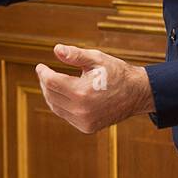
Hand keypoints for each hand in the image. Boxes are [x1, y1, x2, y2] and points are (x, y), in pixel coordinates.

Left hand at [35, 44, 156, 134]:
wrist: (137, 94)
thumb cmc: (116, 73)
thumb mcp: (96, 59)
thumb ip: (75, 55)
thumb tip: (56, 49)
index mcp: (82, 92)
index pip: (51, 82)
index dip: (43, 73)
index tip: (40, 66)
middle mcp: (81, 110)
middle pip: (51, 95)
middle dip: (45, 82)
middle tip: (45, 73)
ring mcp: (84, 121)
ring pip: (56, 107)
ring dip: (51, 94)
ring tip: (53, 82)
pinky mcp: (87, 127)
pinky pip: (66, 115)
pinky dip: (61, 105)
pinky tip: (64, 94)